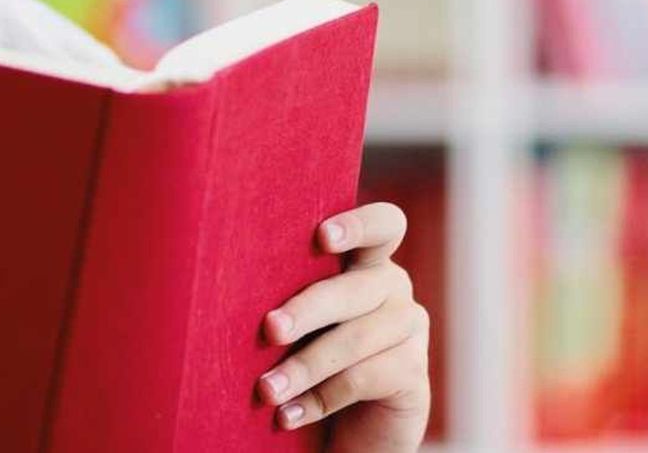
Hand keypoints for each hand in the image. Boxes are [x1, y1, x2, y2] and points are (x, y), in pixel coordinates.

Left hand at [256, 202, 429, 451]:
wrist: (353, 423)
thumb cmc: (312, 353)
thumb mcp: (303, 319)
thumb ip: (290, 292)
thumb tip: (233, 288)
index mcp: (367, 259)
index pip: (383, 224)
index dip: (358, 225)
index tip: (322, 237)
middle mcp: (394, 285)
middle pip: (353, 289)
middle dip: (307, 310)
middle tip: (271, 329)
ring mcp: (410, 327)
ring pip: (354, 340)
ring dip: (304, 367)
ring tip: (267, 390)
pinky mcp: (414, 372)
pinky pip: (362, 380)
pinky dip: (319, 399)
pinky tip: (288, 415)